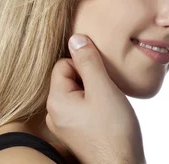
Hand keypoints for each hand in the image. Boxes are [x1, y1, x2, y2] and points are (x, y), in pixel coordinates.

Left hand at [46, 34, 145, 163]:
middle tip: (108, 91)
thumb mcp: (103, 88)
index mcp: (56, 100)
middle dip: (91, 78)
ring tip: (109, 104)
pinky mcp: (76, 132)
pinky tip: (108, 114)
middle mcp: (54, 113)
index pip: (64, 64)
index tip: (102, 76)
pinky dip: (96, 105)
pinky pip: (83, 107)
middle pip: (71, 77)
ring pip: (79, 92)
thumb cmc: (114, 129)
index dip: (86, 64)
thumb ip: (89, 61)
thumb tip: (76, 37)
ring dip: (95, 92)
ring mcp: (64, 124)